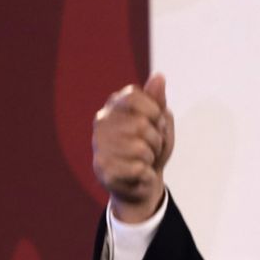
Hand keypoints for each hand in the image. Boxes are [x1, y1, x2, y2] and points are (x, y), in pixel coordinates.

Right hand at [92, 73, 173, 222]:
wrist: (141, 184)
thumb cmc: (150, 148)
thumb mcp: (159, 122)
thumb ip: (157, 100)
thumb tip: (159, 76)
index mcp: (113, 106)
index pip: (134, 96)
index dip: (154, 111)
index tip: (158, 122)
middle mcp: (101, 123)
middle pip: (141, 124)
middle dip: (156, 138)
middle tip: (153, 146)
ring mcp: (99, 146)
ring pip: (140, 148)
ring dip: (151, 157)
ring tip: (145, 160)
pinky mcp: (103, 170)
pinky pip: (137, 168)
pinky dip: (147, 173)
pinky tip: (140, 174)